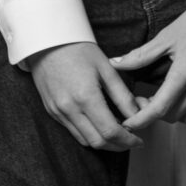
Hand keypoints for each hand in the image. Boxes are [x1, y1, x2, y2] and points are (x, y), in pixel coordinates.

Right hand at [26, 41, 148, 150]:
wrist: (47, 40)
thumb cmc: (78, 48)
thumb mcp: (106, 67)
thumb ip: (122, 95)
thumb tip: (137, 114)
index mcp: (86, 96)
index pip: (110, 131)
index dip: (127, 140)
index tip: (138, 140)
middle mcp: (70, 109)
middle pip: (98, 142)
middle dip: (118, 146)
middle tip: (131, 140)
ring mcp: (58, 112)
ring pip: (84, 140)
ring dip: (103, 142)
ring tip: (118, 133)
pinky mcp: (52, 111)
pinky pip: (73, 132)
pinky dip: (88, 134)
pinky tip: (99, 125)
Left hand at [110, 0, 185, 129]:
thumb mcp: (167, 36)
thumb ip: (141, 55)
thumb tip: (116, 64)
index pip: (159, 108)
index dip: (140, 119)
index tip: (127, 122)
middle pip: (170, 116)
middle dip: (152, 112)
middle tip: (141, 97)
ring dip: (169, 112)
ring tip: (159, 95)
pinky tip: (179, 94)